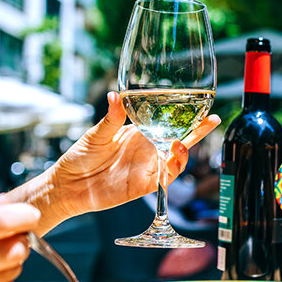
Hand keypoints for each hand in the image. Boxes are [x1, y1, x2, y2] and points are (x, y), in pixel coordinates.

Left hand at [18, 91, 219, 231]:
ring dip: (184, 152)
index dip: (185, 116)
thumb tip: (115, 95)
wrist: (68, 185)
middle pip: (180, 140)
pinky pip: (165, 180)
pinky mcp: (143, 186)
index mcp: (138, 133)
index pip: (167, 123)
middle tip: (212, 120)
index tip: (201, 106)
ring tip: (181, 143)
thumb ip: (111, 118)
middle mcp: (147, 150)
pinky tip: (172, 159)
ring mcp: (147, 168)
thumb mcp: (96, 134)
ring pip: (176, 161)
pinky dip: (172, 170)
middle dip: (198, 131)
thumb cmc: (80, 157)